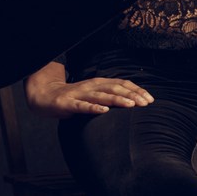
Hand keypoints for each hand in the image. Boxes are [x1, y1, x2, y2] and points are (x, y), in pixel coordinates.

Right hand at [24, 72, 154, 117]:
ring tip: (131, 105)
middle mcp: (92, 86)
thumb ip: (110, 98)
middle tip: (146, 103)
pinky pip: (82, 106)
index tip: (151, 99)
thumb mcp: (94, 95)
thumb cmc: (75, 97)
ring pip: (101, 96)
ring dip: (117, 100)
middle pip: (115, 88)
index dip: (137, 90)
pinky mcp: (68, 103)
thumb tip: (134, 104)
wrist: (45, 96)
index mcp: (100, 83)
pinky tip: (103, 111)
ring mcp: (80, 94)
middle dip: (132, 95)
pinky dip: (93, 108)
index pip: (122, 84)